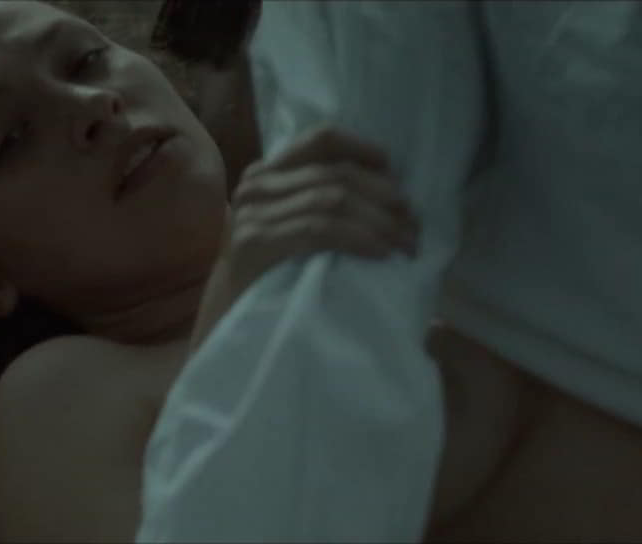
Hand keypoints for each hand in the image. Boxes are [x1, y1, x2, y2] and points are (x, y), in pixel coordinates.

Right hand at [190, 126, 417, 348]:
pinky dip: (358, 238)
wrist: (228, 317)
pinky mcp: (257, 242)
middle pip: (335, 173)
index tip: (394, 172)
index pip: (321, 140)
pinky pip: (320, 228)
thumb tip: (389, 188)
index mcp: (267, 173)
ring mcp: (253, 213)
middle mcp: (256, 185)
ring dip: (379, 221)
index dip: (363, 150)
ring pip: (332, 199)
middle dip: (383, 196)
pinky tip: (380, 253)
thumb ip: (315, 199)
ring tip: (405, 243)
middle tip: (414, 224)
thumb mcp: (289, 225)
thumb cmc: (269, 273)